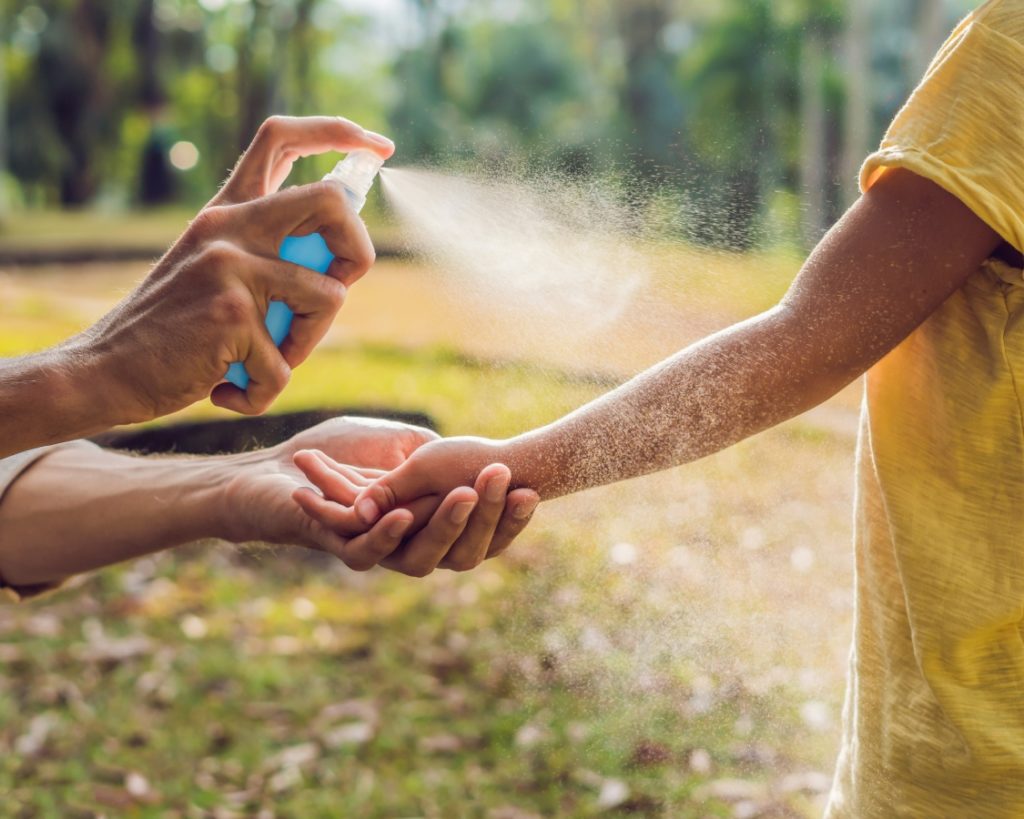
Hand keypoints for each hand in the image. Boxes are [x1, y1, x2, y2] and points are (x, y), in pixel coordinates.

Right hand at [77, 116, 394, 424]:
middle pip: (331, 201)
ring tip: (264, 360)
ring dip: (308, 344)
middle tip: (337, 288)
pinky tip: (228, 390)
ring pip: (329, 297)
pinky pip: (286, 366)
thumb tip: (343, 253)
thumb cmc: (173, 330)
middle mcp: (228, 226)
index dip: (338, 132)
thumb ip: (266, 252)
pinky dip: (264, 392)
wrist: (106, 369)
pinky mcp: (231, 315)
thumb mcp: (213, 270)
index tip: (377, 146)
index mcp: (226, 211)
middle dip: (358, 250)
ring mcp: (229, 267)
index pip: (282, 138)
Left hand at [219, 418, 537, 574]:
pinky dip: (386, 534)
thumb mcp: (403, 445)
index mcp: (431, 526)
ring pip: (421, 556)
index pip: (483, 533)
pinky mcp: (340, 549)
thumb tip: (488, 461)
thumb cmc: (339, 452)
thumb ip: (438, 457)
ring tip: (464, 494)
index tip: (531, 490)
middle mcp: (410, 547)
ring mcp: (377, 552)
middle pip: (461, 550)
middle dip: (485, 515)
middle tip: (502, 479)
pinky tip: (401, 515)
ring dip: (444, 524)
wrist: (277, 468)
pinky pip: (369, 553)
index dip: (508, 518)